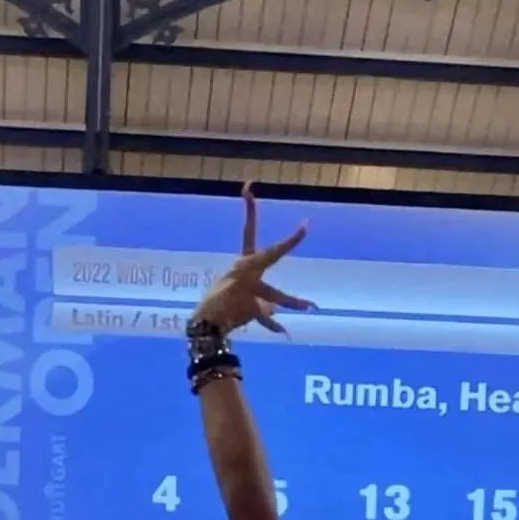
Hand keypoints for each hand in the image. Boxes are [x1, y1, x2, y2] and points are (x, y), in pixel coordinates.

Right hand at [191, 188, 313, 338]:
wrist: (206, 322)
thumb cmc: (222, 306)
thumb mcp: (244, 297)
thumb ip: (265, 304)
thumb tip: (277, 311)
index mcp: (244, 263)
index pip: (248, 230)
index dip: (250, 209)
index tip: (249, 187)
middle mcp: (246, 271)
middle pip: (271, 254)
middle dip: (289, 242)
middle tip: (305, 227)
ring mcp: (248, 288)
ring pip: (275, 294)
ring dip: (293, 302)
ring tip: (312, 305)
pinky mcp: (248, 307)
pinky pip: (265, 319)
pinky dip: (273, 326)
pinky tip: (284, 332)